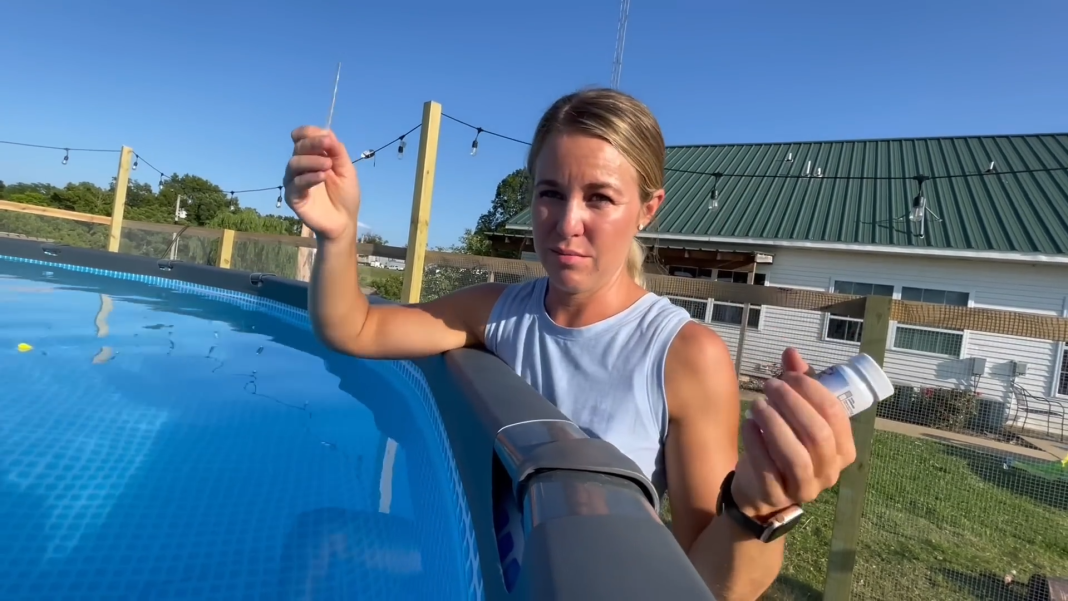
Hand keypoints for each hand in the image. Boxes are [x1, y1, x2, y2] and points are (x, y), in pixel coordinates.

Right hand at [283, 126, 360, 240]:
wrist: (344, 221)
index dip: (310, 133)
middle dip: (313, 143)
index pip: (302, 137)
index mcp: (313, 156)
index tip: (326, 137)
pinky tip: (322, 177)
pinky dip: (309, 177)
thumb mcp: (346, 169)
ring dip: (312, 160)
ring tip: (328, 165)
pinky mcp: (293, 197)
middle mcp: (300, 166)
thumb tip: (326, 133)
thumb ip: (337, 151)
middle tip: (328, 145)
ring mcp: (294, 181)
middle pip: (298, 147)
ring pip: (294, 163)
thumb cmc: (345, 195)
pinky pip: (296, 183)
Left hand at [732, 348, 856, 519]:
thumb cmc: (784, 445)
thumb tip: (791, 353)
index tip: (789, 375)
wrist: (760, 488)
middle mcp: (830, 472)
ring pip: (796, 456)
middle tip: (770, 385)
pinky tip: (748, 425)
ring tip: (758, 404)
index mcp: (843, 450)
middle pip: (818, 435)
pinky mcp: (777, 495)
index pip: (836, 415)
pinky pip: (769, 470)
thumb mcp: (795, 415)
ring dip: (775, 424)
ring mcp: (805, 487)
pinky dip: (757, 443)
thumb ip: (798, 385)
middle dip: (792, 404)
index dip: (813, 390)